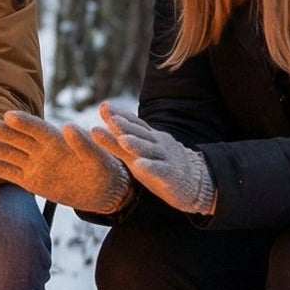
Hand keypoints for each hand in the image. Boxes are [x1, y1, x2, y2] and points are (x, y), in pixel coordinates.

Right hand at [0, 110, 129, 212]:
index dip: (25, 122)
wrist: (102, 191)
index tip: (9, 115)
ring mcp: (36, 165)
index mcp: (59, 140)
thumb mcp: (98, 157)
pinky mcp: (32, 181)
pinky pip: (12, 173)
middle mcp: (44, 150)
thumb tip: (68, 127)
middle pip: (20, 138)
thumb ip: (83, 144)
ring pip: (13, 154)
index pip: (38, 128)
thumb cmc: (104, 170)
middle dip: (5, 132)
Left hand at [92, 104, 215, 215]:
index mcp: (149, 138)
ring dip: (137, 144)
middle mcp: (158, 144)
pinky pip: (161, 170)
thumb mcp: (136, 154)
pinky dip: (151, 167)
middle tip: (111, 118)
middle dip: (126, 126)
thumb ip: (115, 143)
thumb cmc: (160, 165)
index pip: (134, 124)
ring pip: (150, 150)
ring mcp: (166, 158)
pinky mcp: (171, 175)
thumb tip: (93, 129)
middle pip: (141, 134)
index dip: (120, 115)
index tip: (104, 107)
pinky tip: (140, 165)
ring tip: (123, 140)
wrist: (195, 182)